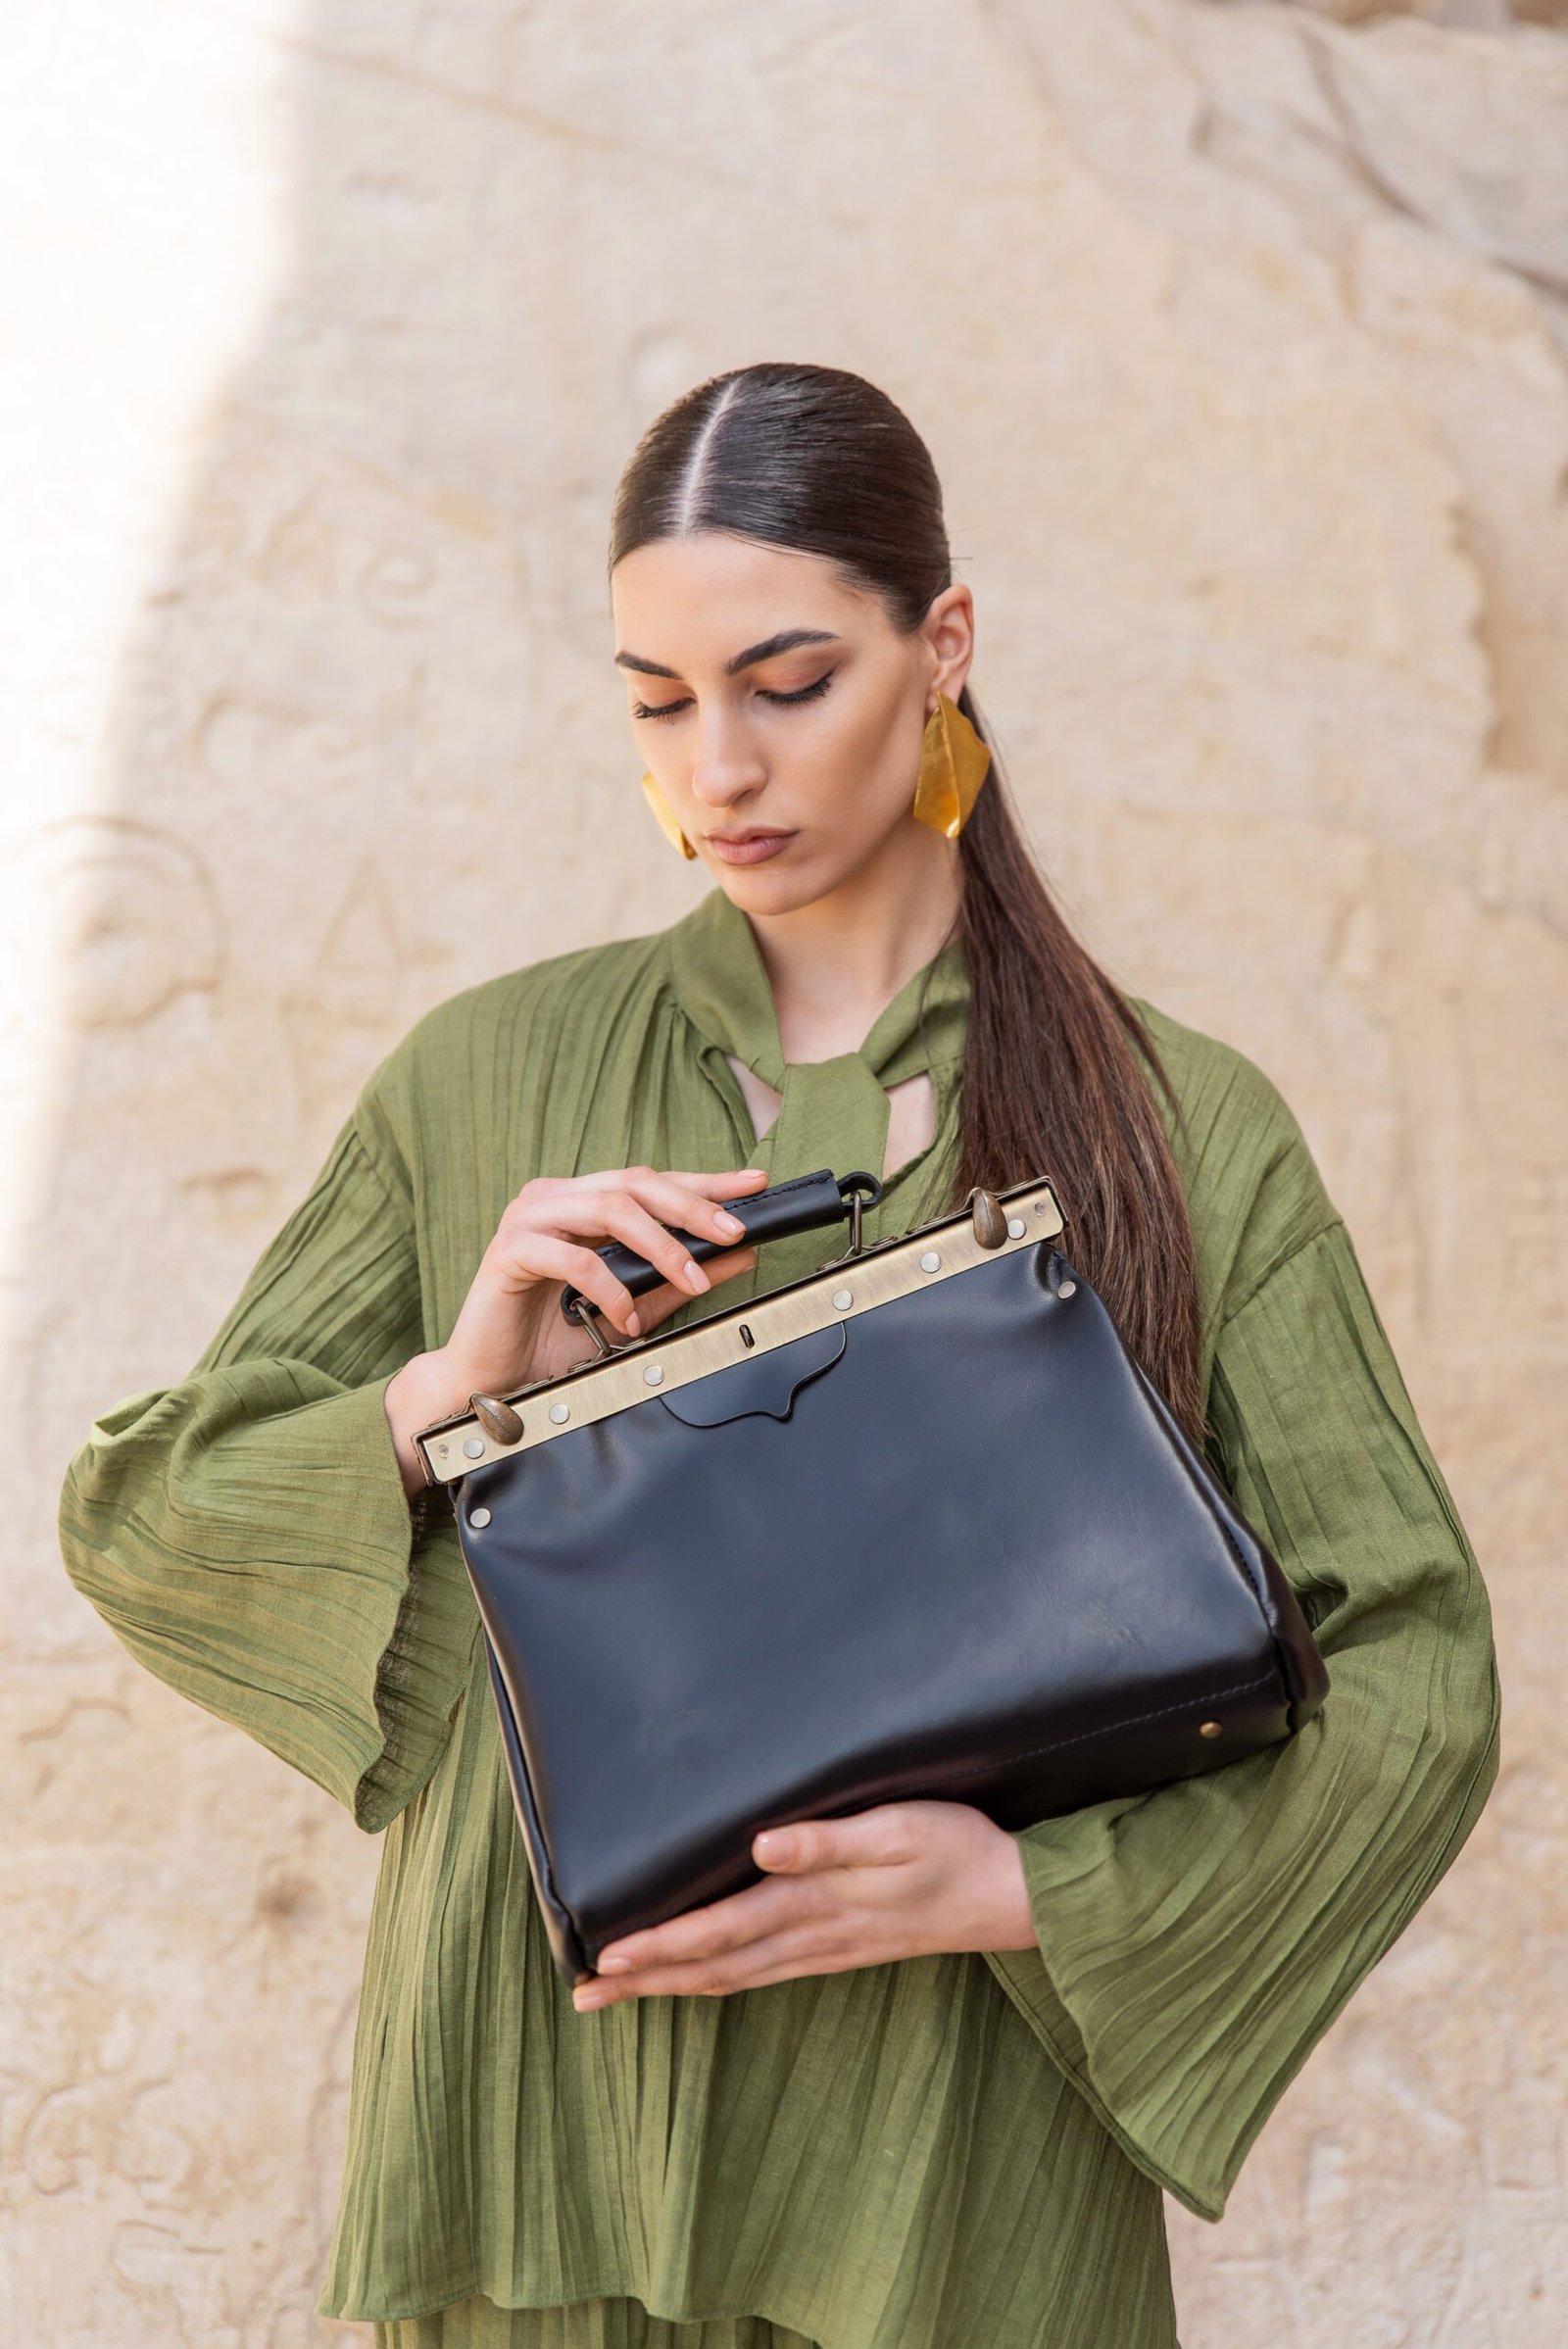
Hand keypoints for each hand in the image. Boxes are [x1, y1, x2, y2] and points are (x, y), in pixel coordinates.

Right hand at [383, 1162, 768, 1494]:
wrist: (492, 1381)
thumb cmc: (552, 1343)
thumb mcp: (633, 1309)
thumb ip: (678, 1280)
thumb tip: (739, 1255)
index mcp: (581, 1204)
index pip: (651, 1183)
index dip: (704, 1183)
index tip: (753, 1186)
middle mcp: (555, 1199)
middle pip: (634, 1183)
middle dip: (691, 1204)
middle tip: (732, 1231)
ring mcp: (529, 1219)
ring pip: (607, 1208)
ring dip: (659, 1243)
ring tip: (691, 1276)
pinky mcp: (509, 1250)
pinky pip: (572, 1257)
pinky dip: (610, 1286)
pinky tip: (626, 1317)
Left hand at [572, 1799, 1037, 2009]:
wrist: (1010, 1895)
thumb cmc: (954, 1849)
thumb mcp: (896, 1829)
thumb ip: (827, 1839)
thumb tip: (762, 1847)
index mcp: (812, 1901)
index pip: (717, 1929)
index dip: (657, 1944)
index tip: (603, 1956)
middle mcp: (808, 1934)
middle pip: (710, 1964)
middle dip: (645, 1978)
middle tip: (584, 1995)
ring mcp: (824, 1948)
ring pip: (731, 1975)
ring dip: (671, 1984)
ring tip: (620, 1992)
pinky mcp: (840, 1948)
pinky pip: (761, 1972)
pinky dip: (717, 1979)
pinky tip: (701, 1979)